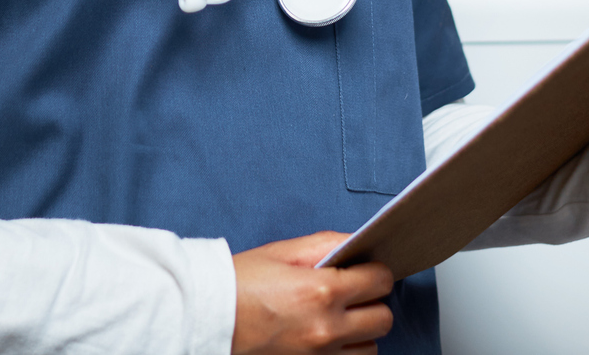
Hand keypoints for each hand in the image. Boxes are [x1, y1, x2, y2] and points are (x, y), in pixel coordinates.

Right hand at [232, 232, 393, 353]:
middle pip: (383, 319)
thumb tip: (357, 243)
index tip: (366, 271)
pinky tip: (327, 338)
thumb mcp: (281, 252)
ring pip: (371, 348)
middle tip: (353, 294)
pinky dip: (345, 352)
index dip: (376, 272)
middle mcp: (326, 328)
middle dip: (372, 302)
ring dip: (361, 332)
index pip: (380, 281)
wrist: (206, 320)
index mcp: (321, 291)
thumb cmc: (238, 285)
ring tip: (337, 319)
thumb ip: (325, 245)